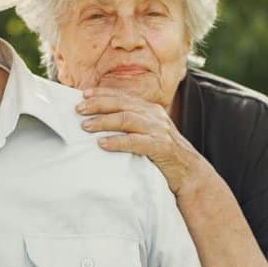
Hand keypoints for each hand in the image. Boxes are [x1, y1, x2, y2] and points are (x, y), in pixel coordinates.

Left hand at [76, 88, 208, 193]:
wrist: (189, 172)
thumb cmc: (163, 154)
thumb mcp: (148, 133)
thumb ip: (131, 125)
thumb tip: (101, 121)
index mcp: (150, 110)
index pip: (123, 97)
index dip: (102, 93)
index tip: (83, 94)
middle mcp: (154, 116)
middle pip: (122, 105)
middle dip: (98, 105)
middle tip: (78, 109)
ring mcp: (159, 131)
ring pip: (127, 119)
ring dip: (104, 121)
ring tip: (86, 126)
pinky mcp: (161, 147)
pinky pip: (136, 142)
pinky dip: (118, 142)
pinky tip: (103, 144)